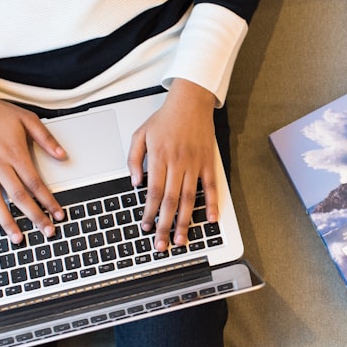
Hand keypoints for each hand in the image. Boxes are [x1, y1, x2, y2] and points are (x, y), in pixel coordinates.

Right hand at [0, 78, 66, 242]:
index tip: (58, 213)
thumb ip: (47, 140)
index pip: (35, 183)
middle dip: (34, 216)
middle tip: (46, 231)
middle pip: (19, 197)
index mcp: (14, 153)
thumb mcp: (28, 120)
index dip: (48, 201)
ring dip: (7, 222)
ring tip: (17, 238)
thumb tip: (63, 156)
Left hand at [127, 79, 218, 251]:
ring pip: (189, 199)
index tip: (146, 227)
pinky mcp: (208, 163)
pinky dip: (212, 204)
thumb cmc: (165, 118)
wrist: (190, 102)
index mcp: (159, 158)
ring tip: (181, 239)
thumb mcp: (140, 135)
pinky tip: (210, 220)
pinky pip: (211, 187)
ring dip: (185, 221)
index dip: (149, 212)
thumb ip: (133, 159)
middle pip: (170, 201)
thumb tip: (135, 183)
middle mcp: (178, 164)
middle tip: (162, 244)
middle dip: (165, 225)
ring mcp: (195, 164)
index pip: (153, 192)